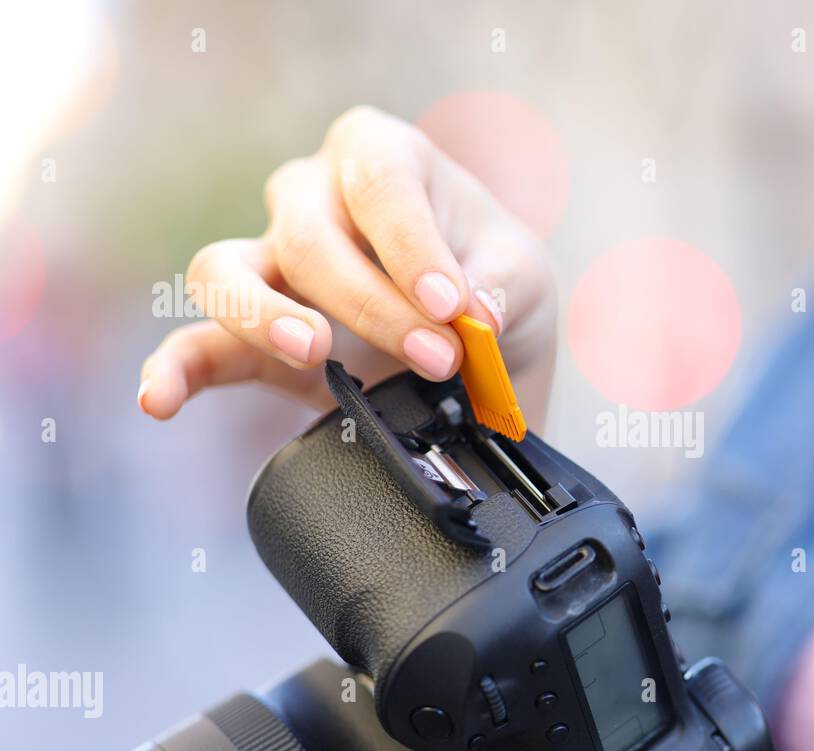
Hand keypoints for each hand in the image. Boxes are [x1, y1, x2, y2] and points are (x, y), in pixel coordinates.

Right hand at [138, 105, 555, 425]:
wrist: (478, 348)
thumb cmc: (493, 284)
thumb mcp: (523, 276)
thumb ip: (502, 285)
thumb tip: (474, 313)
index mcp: (380, 156)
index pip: (376, 177)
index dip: (409, 241)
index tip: (452, 306)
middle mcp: (312, 195)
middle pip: (308, 234)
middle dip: (373, 304)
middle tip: (438, 358)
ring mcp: (272, 261)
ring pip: (225, 270)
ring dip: (264, 315)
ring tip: (315, 352)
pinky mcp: (250, 333)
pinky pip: (195, 343)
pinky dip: (173, 372)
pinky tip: (160, 400)